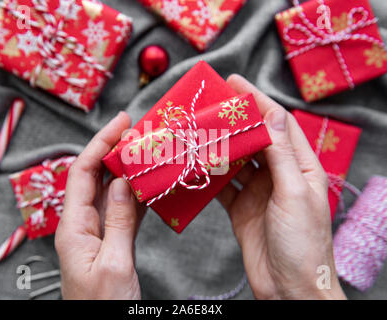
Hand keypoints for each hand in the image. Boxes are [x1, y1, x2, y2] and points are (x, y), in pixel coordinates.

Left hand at [55, 112, 145, 299]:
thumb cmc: (103, 306)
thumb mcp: (113, 264)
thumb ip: (118, 221)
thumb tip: (123, 182)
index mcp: (74, 228)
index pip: (82, 173)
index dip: (100, 143)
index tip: (121, 123)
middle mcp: (84, 224)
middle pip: (96, 177)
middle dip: (115, 150)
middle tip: (139, 132)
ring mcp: (100, 232)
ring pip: (113, 191)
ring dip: (129, 170)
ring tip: (148, 151)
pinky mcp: (115, 240)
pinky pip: (125, 209)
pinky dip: (138, 194)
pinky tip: (151, 183)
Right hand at [218, 75, 345, 299]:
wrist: (290, 288)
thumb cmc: (303, 244)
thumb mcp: (293, 193)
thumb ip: (281, 154)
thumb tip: (272, 114)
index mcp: (300, 167)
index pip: (278, 124)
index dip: (257, 102)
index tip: (235, 84)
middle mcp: (279, 176)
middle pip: (254, 139)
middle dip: (233, 122)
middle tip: (209, 106)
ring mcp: (258, 192)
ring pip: (235, 161)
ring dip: (218, 148)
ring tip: (198, 132)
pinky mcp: (241, 208)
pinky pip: (223, 185)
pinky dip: (209, 176)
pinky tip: (196, 165)